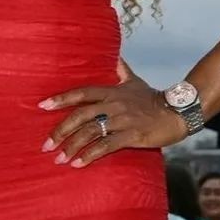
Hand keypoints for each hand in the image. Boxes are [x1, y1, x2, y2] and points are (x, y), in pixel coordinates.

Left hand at [39, 57, 187, 166]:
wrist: (177, 112)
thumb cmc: (153, 98)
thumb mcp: (134, 81)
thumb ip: (121, 70)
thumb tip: (115, 56)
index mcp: (111, 91)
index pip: (81, 93)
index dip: (61, 98)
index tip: (42, 106)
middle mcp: (114, 104)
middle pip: (80, 116)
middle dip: (60, 131)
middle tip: (46, 144)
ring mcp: (122, 120)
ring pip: (91, 133)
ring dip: (72, 147)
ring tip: (60, 158)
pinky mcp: (132, 135)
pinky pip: (106, 146)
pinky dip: (90, 155)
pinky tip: (79, 163)